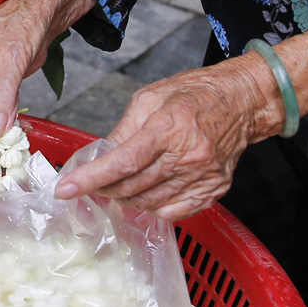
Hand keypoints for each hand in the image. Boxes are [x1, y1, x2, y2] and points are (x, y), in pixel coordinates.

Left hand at [53, 54, 282, 222]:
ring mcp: (203, 177)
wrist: (242, 101)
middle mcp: (188, 156)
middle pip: (133, 187)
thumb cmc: (196, 94)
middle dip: (103, 189)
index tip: (65, 189)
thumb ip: (124, 128)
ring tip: (118, 186)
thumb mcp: (151, 97)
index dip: (90, 178)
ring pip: (150, 203)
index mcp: (169, 127)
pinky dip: (153, 208)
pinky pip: (174, 212)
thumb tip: (101, 155)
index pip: (123, 162)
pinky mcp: (214, 190)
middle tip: (89, 183)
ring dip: (125, 199)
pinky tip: (146, 194)